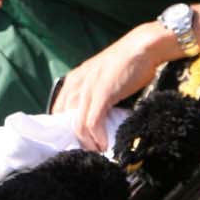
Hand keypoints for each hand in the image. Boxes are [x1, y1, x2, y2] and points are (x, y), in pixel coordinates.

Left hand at [51, 25, 165, 151]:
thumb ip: (94, 95)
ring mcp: (87, 89)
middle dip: (74, 139)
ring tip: (97, 151)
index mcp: (73, 80)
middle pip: (64, 120)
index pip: (58, 110)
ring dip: (87, 143)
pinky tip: (104, 144)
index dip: (66, 129)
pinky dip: (97, 137)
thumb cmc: (126, 64)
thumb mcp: (102, 79)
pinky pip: (92, 122)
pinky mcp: (101, 93)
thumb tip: (96, 118)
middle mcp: (75, 84)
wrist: (141, 48)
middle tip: (87, 151)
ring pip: (77, 124)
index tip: (78, 142)